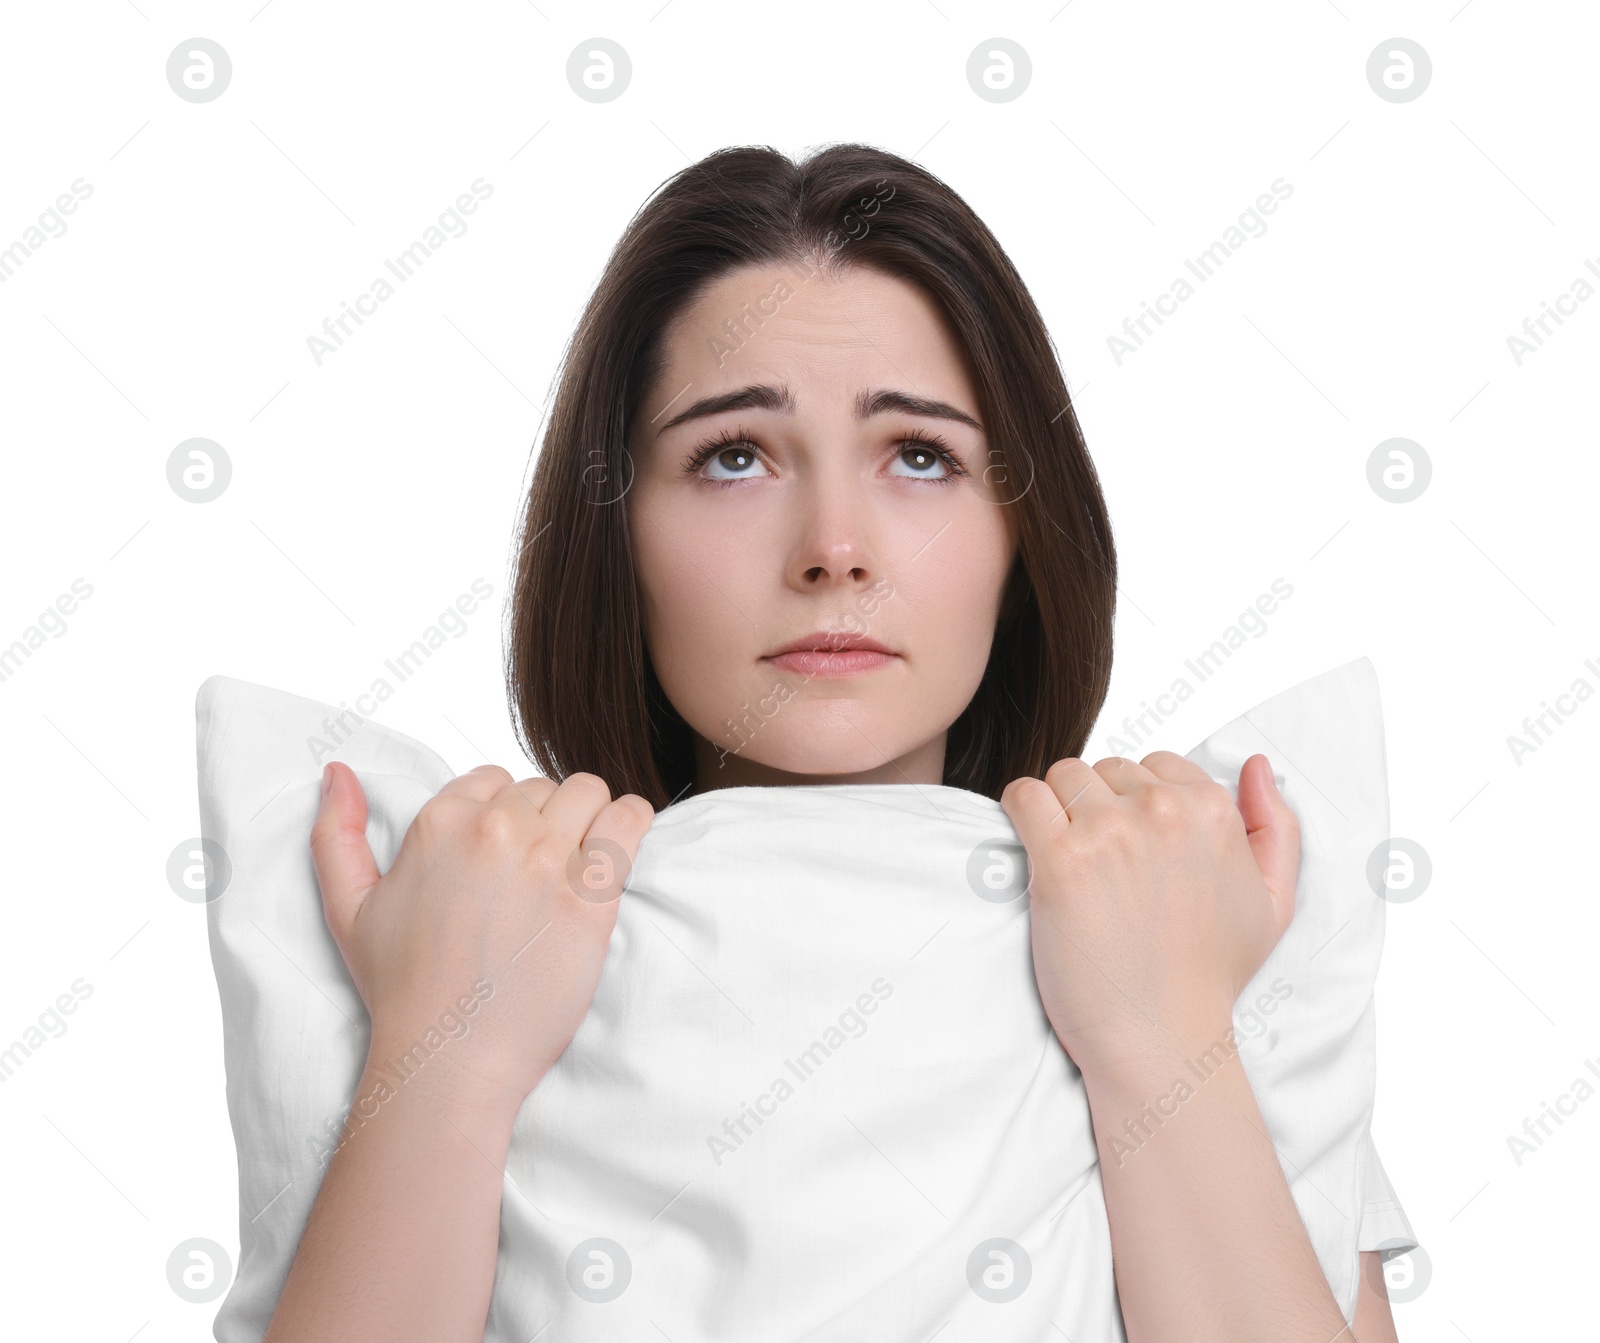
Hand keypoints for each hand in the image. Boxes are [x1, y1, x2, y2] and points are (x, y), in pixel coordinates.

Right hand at [309, 762, 654, 1112]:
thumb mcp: (348, 907)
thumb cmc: (401, 989)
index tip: (502, 859)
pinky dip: (630, 825)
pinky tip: (616, 854)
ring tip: (578, 864)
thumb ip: (336, 832)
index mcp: (440, 822)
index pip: (495, 778)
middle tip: (536, 875)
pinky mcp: (592, 895)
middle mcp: (495, 830)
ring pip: (589, 793)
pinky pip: (629, 821)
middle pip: (544, 787)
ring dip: (589, 820)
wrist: (450, 1059)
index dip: (503, 815)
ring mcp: (547, 860)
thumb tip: (337, 771)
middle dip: (545, 821)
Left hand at [999, 752, 1298, 1087]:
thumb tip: (1257, 766)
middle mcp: (1163, 810)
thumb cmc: (1212, 975)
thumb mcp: (1274, 902)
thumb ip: (1275, 826)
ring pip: (1063, 775)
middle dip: (1099, 807)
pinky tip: (1034, 850)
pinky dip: (1021, 814)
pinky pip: (1023, 796)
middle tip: (1101, 865)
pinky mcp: (1061, 859)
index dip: (1138, 804)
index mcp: (1212, 810)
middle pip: (1106, 769)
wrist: (1161, 1037)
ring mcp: (1110, 832)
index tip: (1133, 849)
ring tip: (1070, 861)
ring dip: (1059, 810)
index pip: (1156, 764)